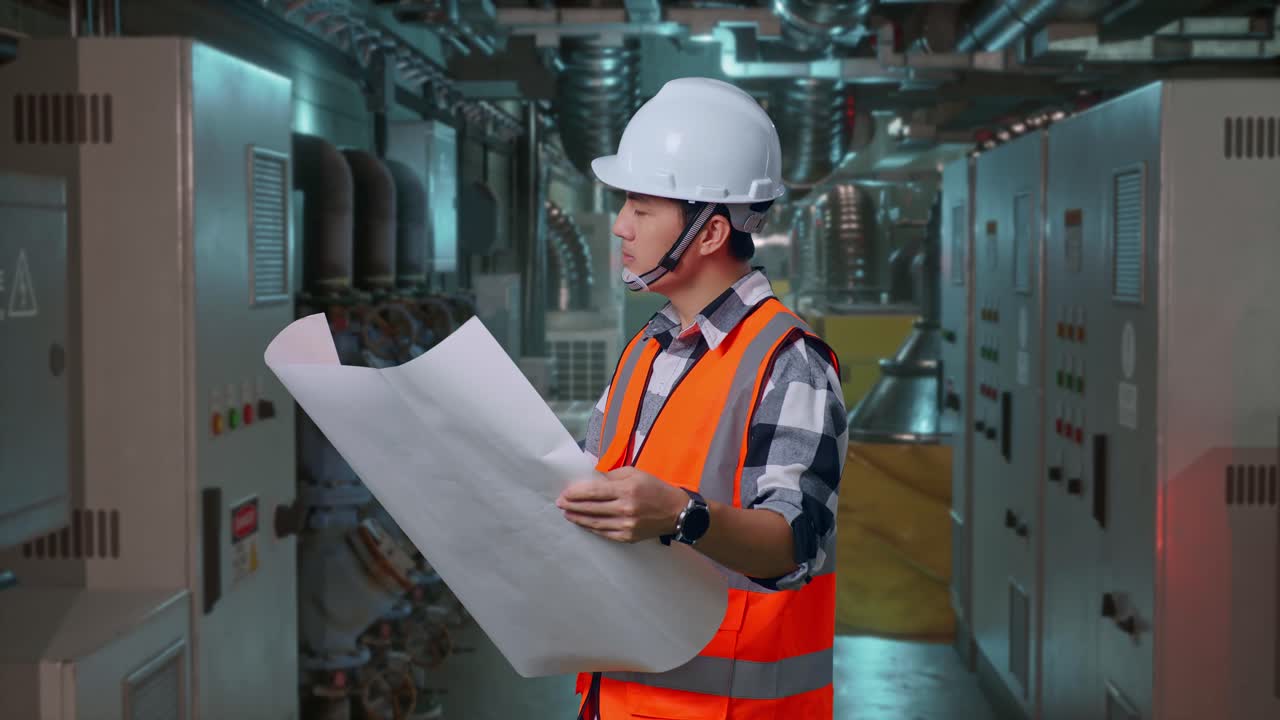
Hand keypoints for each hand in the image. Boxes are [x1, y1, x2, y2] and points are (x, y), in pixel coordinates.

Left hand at [556, 467, 689, 543]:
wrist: (676, 512)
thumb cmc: (655, 488)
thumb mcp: (636, 473)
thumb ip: (613, 475)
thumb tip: (593, 480)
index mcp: (626, 489)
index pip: (594, 491)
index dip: (576, 493)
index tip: (564, 493)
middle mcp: (625, 508)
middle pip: (591, 508)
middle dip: (572, 505)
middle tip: (559, 503)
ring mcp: (626, 525)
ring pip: (594, 522)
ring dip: (578, 518)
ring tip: (567, 514)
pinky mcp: (627, 537)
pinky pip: (604, 533)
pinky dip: (591, 528)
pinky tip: (584, 523)